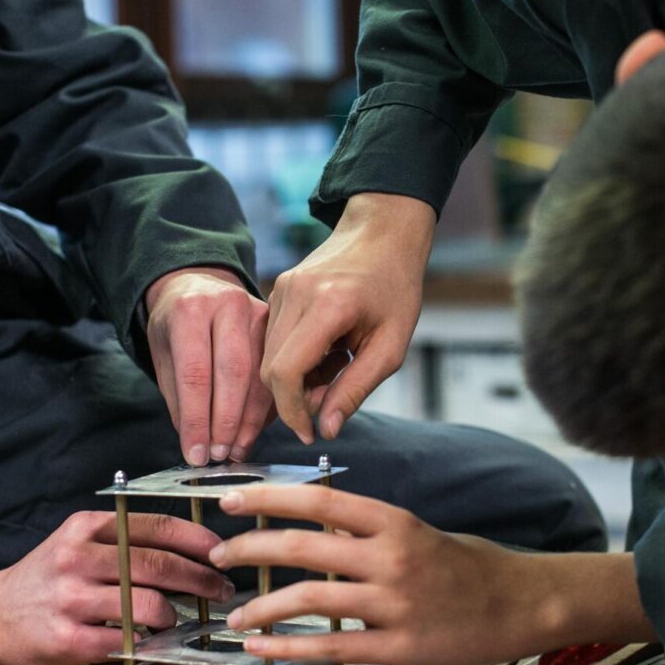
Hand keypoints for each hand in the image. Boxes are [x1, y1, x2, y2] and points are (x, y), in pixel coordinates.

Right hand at [0, 511, 233, 664]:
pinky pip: (125, 641)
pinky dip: (148, 644)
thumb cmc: (46, 578)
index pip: (157, 526)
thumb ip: (123, 540)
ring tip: (182, 620)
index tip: (222, 553)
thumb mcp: (78, 543)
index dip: (198, 540)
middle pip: (159, 565)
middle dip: (201, 578)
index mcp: (87, 528)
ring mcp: (72, 598)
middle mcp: (80, 557)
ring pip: (148, 604)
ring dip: (176, 615)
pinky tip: (155, 644)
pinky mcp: (68, 638)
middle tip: (222, 589)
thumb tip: (189, 550)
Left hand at [145, 267, 274, 464]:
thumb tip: (196, 443)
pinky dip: (264, 408)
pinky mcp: (277, 325)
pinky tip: (252, 430)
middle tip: (219, 454)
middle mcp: (228, 305)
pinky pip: (274, 374)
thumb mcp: (164, 356)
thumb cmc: (176, 324)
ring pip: (260, 377)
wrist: (197, 286)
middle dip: (227, 422)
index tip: (196, 452)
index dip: (197, 419)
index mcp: (191, 309)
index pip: (196, 374)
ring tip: (236, 450)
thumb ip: (179, 398)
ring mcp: (259, 312)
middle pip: (234, 374)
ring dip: (249, 421)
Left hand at [209, 486, 654, 664]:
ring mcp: (395, 602)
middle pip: (302, 546)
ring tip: (235, 616)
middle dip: (249, 549)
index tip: (229, 500)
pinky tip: (260, 650)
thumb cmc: (467, 563)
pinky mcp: (400, 647)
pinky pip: (331, 647)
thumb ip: (365, 531)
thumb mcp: (416, 531)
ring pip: (309, 599)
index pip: (319, 500)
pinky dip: (288, 648)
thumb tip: (311, 529)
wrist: (522, 603)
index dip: (268, 498)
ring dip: (261, 608)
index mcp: (393, 521)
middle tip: (218, 554)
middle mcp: (390, 556)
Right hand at [261, 193, 435, 443]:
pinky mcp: (278, 289)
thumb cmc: (395, 286)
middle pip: (270, 369)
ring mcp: (282, 289)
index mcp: (328, 305)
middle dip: (294, 399)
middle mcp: (295, 294)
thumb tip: (328, 429)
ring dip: (296, 378)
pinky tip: (327, 351)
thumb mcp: (391, 346)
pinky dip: (294, 358)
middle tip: (330, 400)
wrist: (383, 233)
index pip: (285, 372)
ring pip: (269, 357)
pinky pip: (273, 339)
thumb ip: (356, 389)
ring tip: (336, 366)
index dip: (293, 411)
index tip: (311, 431)